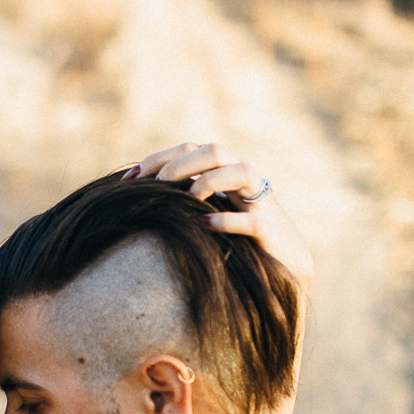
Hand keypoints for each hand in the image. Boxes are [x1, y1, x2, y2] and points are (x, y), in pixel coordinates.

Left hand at [124, 143, 314, 292]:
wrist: (286, 264)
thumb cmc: (237, 236)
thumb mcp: (207, 213)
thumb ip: (181, 200)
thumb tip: (134, 195)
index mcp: (224, 171)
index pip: (189, 149)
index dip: (156, 160)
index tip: (127, 180)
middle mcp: (243, 179)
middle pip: (214, 151)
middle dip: (179, 165)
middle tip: (154, 186)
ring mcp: (260, 202)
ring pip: (241, 171)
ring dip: (210, 180)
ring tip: (187, 198)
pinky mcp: (270, 229)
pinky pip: (251, 220)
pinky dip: (226, 220)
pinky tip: (204, 226)